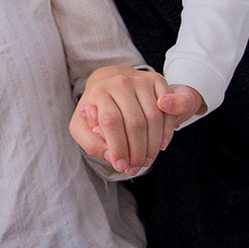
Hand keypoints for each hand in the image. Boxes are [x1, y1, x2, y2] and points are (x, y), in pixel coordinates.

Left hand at [70, 68, 204, 174]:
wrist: (110, 80)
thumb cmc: (96, 109)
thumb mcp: (82, 126)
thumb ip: (91, 143)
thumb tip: (110, 156)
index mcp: (98, 92)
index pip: (111, 121)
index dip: (118, 147)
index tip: (121, 166)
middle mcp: (120, 82)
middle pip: (135, 122)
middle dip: (137, 151)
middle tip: (136, 168)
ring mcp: (140, 79)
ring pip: (153, 117)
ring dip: (152, 145)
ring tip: (147, 160)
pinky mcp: (156, 80)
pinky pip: (167, 109)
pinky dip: (166, 131)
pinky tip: (160, 145)